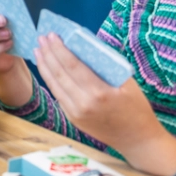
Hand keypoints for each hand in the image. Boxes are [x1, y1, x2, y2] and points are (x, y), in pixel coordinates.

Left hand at [35, 34, 175, 175]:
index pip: (72, 66)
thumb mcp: (128, 84)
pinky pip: (58, 95)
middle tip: (41, 38)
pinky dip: (50, 80)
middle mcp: (84, 103)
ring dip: (44, 66)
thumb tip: (85, 46)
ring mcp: (75, 113)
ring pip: (54, 85)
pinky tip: (47, 69)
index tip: (52, 35)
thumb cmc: (137, 108)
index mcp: (99, 93)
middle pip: (59, 74)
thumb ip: (106, 67)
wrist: (137, 140)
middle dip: (48, 53)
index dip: (59, 49)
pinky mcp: (72, 118)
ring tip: (38, 50)